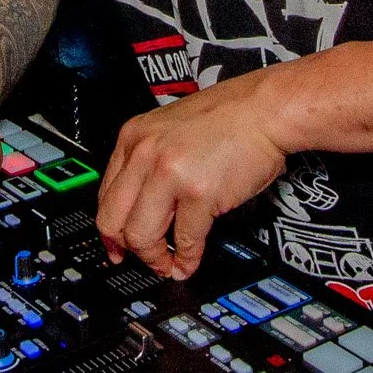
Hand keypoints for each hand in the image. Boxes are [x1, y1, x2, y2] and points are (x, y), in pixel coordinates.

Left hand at [96, 72, 288, 278]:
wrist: (267, 108)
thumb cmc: (231, 116)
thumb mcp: (170, 127)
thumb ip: (150, 160)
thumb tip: (141, 202)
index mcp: (134, 136)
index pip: (105, 194)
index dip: (111, 228)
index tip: (116, 243)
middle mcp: (145, 153)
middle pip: (113, 220)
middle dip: (126, 248)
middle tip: (139, 260)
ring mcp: (170, 173)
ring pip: (141, 236)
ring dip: (153, 259)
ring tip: (167, 264)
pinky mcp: (199, 193)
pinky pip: (184, 239)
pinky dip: (186, 259)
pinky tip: (189, 262)